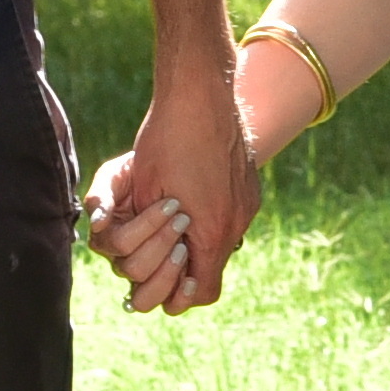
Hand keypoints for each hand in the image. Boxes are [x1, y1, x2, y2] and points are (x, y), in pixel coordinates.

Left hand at [83, 70, 265, 315]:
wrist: (200, 94)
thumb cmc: (164, 140)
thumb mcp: (145, 192)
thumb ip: (146, 235)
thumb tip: (140, 262)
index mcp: (210, 230)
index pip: (203, 292)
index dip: (181, 296)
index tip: (162, 285)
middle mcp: (236, 222)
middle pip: (213, 273)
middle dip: (186, 273)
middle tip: (164, 259)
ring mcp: (247, 205)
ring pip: (223, 244)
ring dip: (198, 245)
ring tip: (174, 227)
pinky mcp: (250, 189)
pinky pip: (230, 219)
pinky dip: (210, 222)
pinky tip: (190, 201)